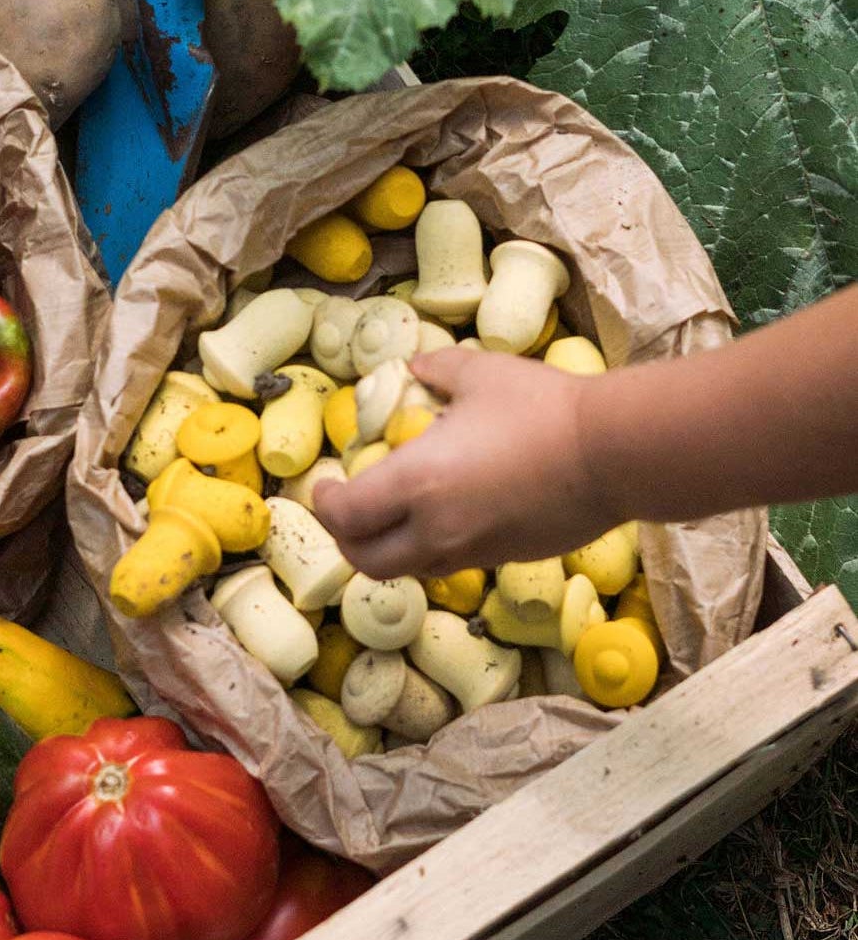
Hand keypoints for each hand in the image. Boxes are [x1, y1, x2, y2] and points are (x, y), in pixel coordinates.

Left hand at [313, 345, 624, 577]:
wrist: (614, 453)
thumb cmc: (543, 408)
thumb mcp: (481, 374)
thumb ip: (437, 371)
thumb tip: (413, 370)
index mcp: (416, 484)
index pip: (345, 516)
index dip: (324, 504)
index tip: (325, 484)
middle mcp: (436, 529)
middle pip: (367, 560)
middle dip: (346, 539)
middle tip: (347, 511)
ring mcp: (472, 551)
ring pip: (409, 569)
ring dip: (388, 549)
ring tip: (391, 518)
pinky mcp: (505, 559)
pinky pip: (451, 564)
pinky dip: (431, 549)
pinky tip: (444, 518)